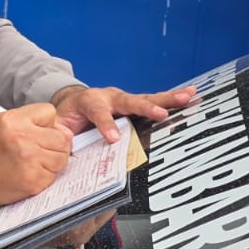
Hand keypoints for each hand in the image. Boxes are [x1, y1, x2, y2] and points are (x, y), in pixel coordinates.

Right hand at [0, 102, 72, 212]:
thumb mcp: (3, 125)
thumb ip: (32, 122)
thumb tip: (65, 131)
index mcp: (13, 120)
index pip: (50, 112)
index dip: (46, 124)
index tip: (36, 133)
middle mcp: (21, 138)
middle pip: (62, 137)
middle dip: (54, 145)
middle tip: (37, 152)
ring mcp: (29, 160)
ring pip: (62, 157)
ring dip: (53, 162)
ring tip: (33, 163)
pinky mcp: (34, 180)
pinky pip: (55, 175)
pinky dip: (46, 177)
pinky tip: (30, 174)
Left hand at [50, 84, 196, 142]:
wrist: (71, 103)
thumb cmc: (66, 118)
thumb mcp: (57, 127)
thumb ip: (61, 137)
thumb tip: (67, 152)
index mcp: (88, 102)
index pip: (98, 112)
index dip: (106, 125)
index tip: (113, 139)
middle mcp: (108, 97)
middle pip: (128, 100)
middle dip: (145, 107)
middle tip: (161, 113)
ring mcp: (123, 98)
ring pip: (146, 98)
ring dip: (167, 99)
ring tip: (187, 97)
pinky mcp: (134, 103)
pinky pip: (154, 101)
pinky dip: (172, 100)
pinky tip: (191, 96)